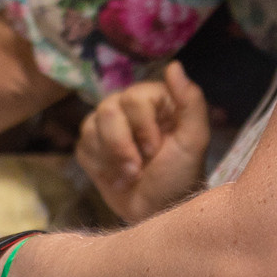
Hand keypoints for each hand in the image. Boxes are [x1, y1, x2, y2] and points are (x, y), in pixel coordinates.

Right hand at [77, 62, 209, 221]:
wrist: (156, 211)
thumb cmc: (179, 175)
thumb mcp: (194, 140)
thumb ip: (191, 102)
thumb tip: (174, 66)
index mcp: (155, 99)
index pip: (134, 98)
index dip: (142, 127)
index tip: (156, 150)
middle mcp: (129, 106)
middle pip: (108, 110)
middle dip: (123, 146)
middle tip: (140, 167)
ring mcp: (107, 125)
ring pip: (90, 126)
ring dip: (112, 158)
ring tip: (130, 174)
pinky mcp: (91, 146)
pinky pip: (82, 145)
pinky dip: (99, 165)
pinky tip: (116, 175)